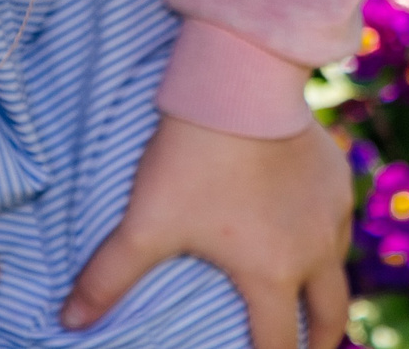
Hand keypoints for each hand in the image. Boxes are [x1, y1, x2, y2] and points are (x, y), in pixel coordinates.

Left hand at [62, 117, 352, 348]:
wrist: (241, 86)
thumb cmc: (194, 160)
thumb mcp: (146, 223)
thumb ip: (107, 277)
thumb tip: (69, 320)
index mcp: (272, 273)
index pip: (279, 345)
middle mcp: (315, 249)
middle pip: (332, 314)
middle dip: (322, 341)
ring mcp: (333, 210)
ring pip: (339, 262)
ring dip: (324, 285)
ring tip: (308, 291)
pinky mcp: (338, 173)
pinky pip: (339, 217)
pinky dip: (326, 234)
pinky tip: (307, 223)